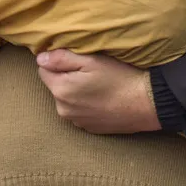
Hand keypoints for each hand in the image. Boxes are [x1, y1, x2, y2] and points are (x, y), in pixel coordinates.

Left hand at [36, 50, 161, 133]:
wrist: (145, 103)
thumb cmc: (119, 78)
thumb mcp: (90, 60)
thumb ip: (61, 58)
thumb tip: (40, 57)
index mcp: (61, 90)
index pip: (43, 70)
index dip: (57, 61)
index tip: (75, 59)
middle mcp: (63, 110)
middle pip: (55, 85)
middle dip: (66, 76)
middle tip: (89, 71)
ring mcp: (76, 121)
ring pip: (67, 99)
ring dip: (75, 91)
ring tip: (98, 84)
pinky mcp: (89, 128)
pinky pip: (79, 111)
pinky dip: (86, 104)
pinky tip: (103, 97)